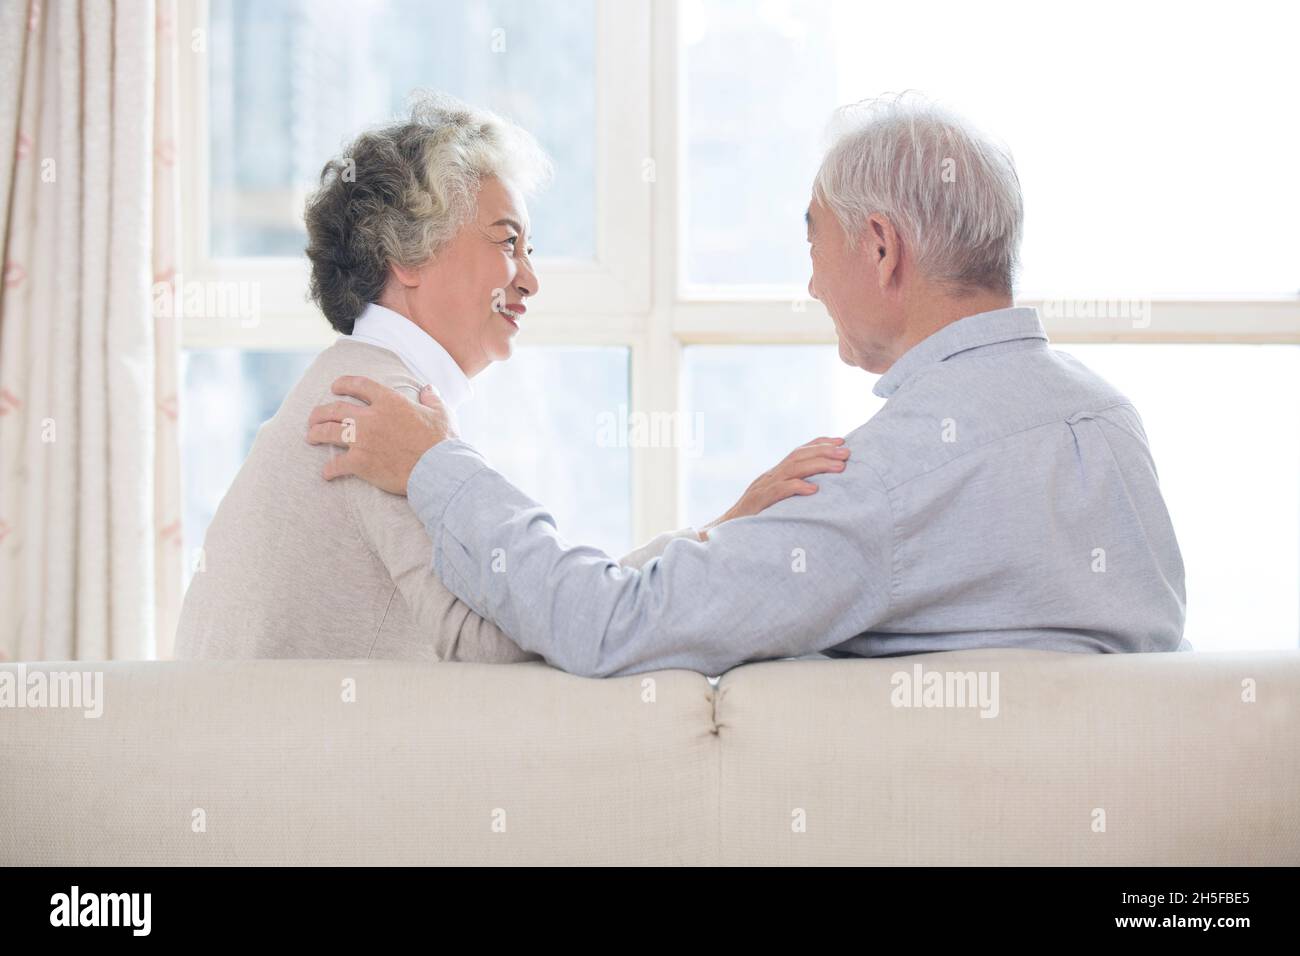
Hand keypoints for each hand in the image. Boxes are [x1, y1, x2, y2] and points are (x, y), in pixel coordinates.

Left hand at [306, 376, 456, 494]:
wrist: (438, 470)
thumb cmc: (443, 443)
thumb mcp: (442, 414)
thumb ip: (432, 398)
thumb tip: (428, 389)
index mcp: (389, 401)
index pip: (358, 385)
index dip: (343, 384)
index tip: (335, 387)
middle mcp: (371, 417)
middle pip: (335, 409)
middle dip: (320, 412)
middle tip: (314, 417)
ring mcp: (363, 440)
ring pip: (329, 431)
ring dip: (316, 433)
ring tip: (311, 437)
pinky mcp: (361, 463)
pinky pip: (337, 464)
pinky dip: (329, 469)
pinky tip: (326, 473)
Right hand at [699, 437, 849, 539]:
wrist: (721, 534)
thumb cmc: (751, 522)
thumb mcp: (773, 504)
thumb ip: (790, 495)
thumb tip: (818, 493)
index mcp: (773, 475)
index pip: (797, 452)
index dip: (819, 444)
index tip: (841, 441)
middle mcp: (768, 477)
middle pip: (798, 456)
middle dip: (824, 452)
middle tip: (847, 453)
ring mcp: (762, 488)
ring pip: (792, 469)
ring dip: (818, 465)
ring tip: (840, 468)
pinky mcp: (757, 503)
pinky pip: (778, 491)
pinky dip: (796, 487)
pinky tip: (813, 489)